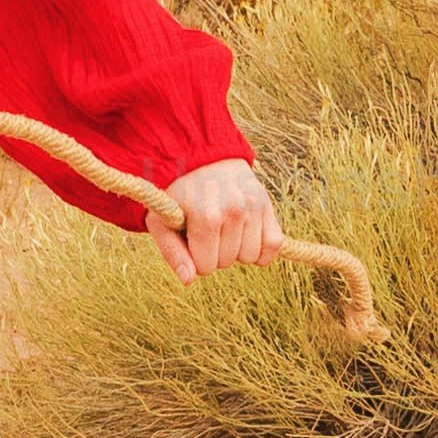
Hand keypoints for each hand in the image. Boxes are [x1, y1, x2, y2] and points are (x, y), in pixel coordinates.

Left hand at [148, 158, 286, 279]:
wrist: (203, 157)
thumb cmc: (178, 194)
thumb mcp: (163, 220)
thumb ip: (172, 252)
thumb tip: (188, 280)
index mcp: (205, 216)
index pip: (206, 266)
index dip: (196, 259)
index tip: (192, 241)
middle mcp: (233, 210)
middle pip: (227, 262)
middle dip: (215, 253)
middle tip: (207, 230)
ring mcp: (253, 206)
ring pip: (251, 257)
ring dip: (237, 250)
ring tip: (225, 228)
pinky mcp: (267, 204)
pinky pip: (274, 244)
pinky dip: (262, 249)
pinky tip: (247, 238)